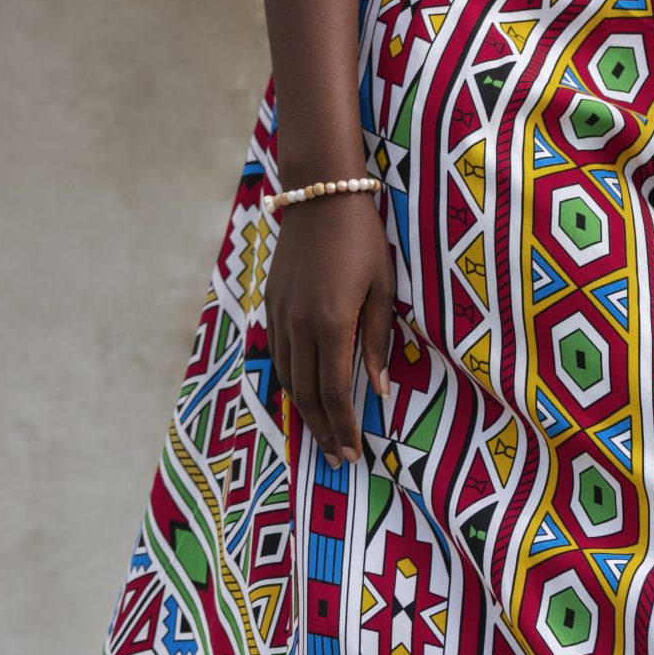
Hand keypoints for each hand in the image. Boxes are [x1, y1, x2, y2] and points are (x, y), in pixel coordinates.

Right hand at [265, 187, 393, 464]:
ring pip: (289, 378)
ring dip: (304, 411)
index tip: (354, 453)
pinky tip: (303, 393)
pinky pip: (279, 355)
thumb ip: (377, 341)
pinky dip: (291, 381)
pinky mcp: (271, 305)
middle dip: (324, 430)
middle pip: (308, 394)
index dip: (345, 426)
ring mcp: (280, 316)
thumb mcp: (382, 289)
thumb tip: (380, 389)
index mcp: (332, 324)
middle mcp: (300, 326)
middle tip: (339, 457)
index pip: (336, 392)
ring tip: (323, 434)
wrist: (320, 196)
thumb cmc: (362, 239)